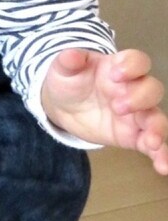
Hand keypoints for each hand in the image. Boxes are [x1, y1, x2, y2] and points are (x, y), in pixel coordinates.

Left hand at [41, 48, 167, 174]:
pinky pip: (153, 146)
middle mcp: (133, 89)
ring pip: (157, 118)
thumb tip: (72, 54)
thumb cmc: (70, 81)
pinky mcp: (134, 136)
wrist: (64, 106)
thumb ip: (68, 61)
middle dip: (139, 98)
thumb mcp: (63, 69)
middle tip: (117, 107)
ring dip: (158, 128)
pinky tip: (162, 166)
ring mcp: (136, 114)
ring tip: (152, 141)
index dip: (132, 66)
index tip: (116, 75)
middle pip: (151, 89)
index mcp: (118, 68)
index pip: (138, 61)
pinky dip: (161, 155)